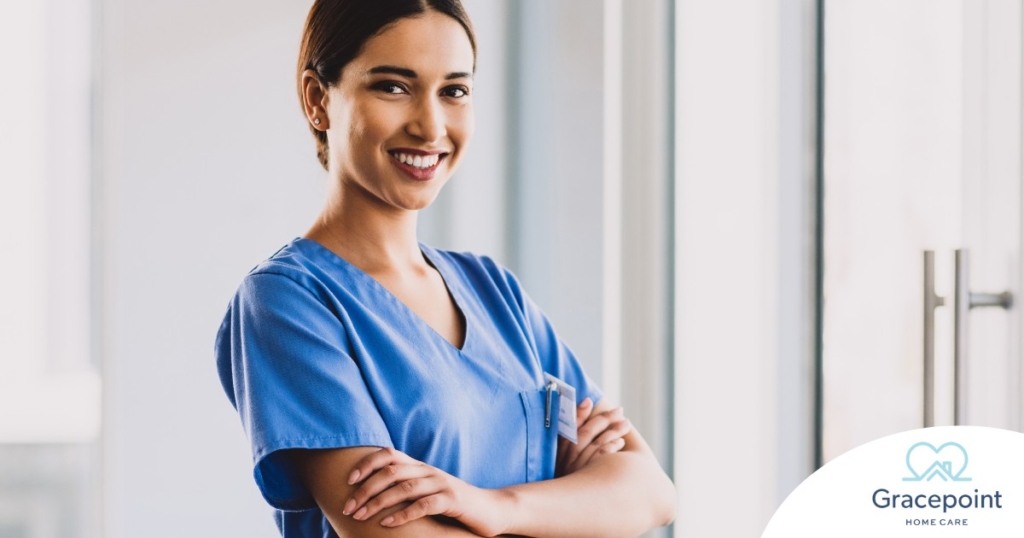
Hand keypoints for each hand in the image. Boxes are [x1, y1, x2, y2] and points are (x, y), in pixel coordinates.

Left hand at [342, 447, 507, 536]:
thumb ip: (405, 487)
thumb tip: (371, 495)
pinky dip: (403, 514)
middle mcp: (428, 471)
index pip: (389, 455)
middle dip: (365, 489)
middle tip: (348, 508)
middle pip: (391, 472)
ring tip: (361, 516)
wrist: (490, 508)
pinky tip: (387, 524)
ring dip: (378, 502)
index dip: (367, 464)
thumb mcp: (427, 491)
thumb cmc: (452, 503)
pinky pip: (424, 505)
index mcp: (420, 466)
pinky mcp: (452, 500)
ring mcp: (441, 484)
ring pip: (404, 488)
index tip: (348, 480)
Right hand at [556, 398, 630, 476]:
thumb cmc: (572, 481)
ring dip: (613, 430)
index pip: (569, 428)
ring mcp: (578, 469)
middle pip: (586, 433)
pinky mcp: (589, 478)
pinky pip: (602, 456)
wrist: (573, 515)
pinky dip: (612, 446)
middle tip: (619, 411)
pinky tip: (621, 441)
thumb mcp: (565, 464)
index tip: (589, 401)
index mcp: (559, 453)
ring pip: (597, 443)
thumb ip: (570, 442)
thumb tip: (581, 412)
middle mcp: (567, 460)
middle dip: (604, 419)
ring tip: (626, 423)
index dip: (579, 413)